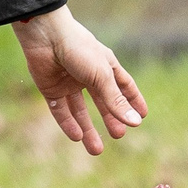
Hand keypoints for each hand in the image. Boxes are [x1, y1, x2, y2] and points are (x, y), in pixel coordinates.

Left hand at [13, 6, 145, 155]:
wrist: (46, 37)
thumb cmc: (79, 50)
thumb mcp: (102, 77)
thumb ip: (115, 101)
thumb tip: (135, 122)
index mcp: (105, 65)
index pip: (123, 85)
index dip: (132, 100)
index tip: (141, 116)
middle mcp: (87, 74)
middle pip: (102, 101)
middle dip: (110, 118)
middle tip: (119, 135)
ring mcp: (68, 82)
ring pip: (80, 111)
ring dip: (88, 130)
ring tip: (96, 150)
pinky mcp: (51, 89)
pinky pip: (61, 111)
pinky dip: (68, 124)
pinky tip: (77, 137)